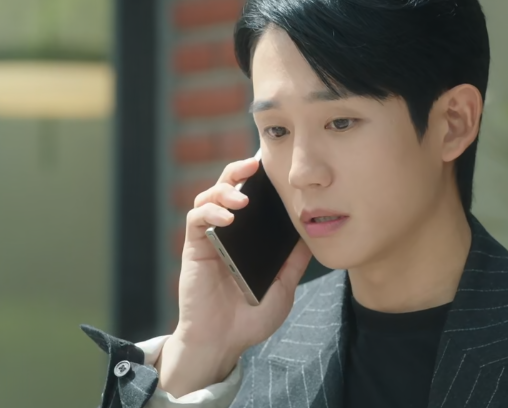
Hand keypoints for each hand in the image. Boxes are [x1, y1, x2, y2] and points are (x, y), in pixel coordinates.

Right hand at [156, 156, 311, 396]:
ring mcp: (210, 238)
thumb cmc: (250, 318)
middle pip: (229, 188)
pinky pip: (197, 219)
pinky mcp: (194, 247)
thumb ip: (294, 261)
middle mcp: (229, 232)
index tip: (278, 166)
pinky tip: (228, 219)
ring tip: (242, 199)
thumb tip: (312, 233)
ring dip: (225, 190)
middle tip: (255, 165)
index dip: (262, 180)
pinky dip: (211, 212)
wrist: (223, 342)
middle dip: (240, 171)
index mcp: (249, 237)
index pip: (254, 199)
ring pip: (209, 197)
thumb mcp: (283, 287)